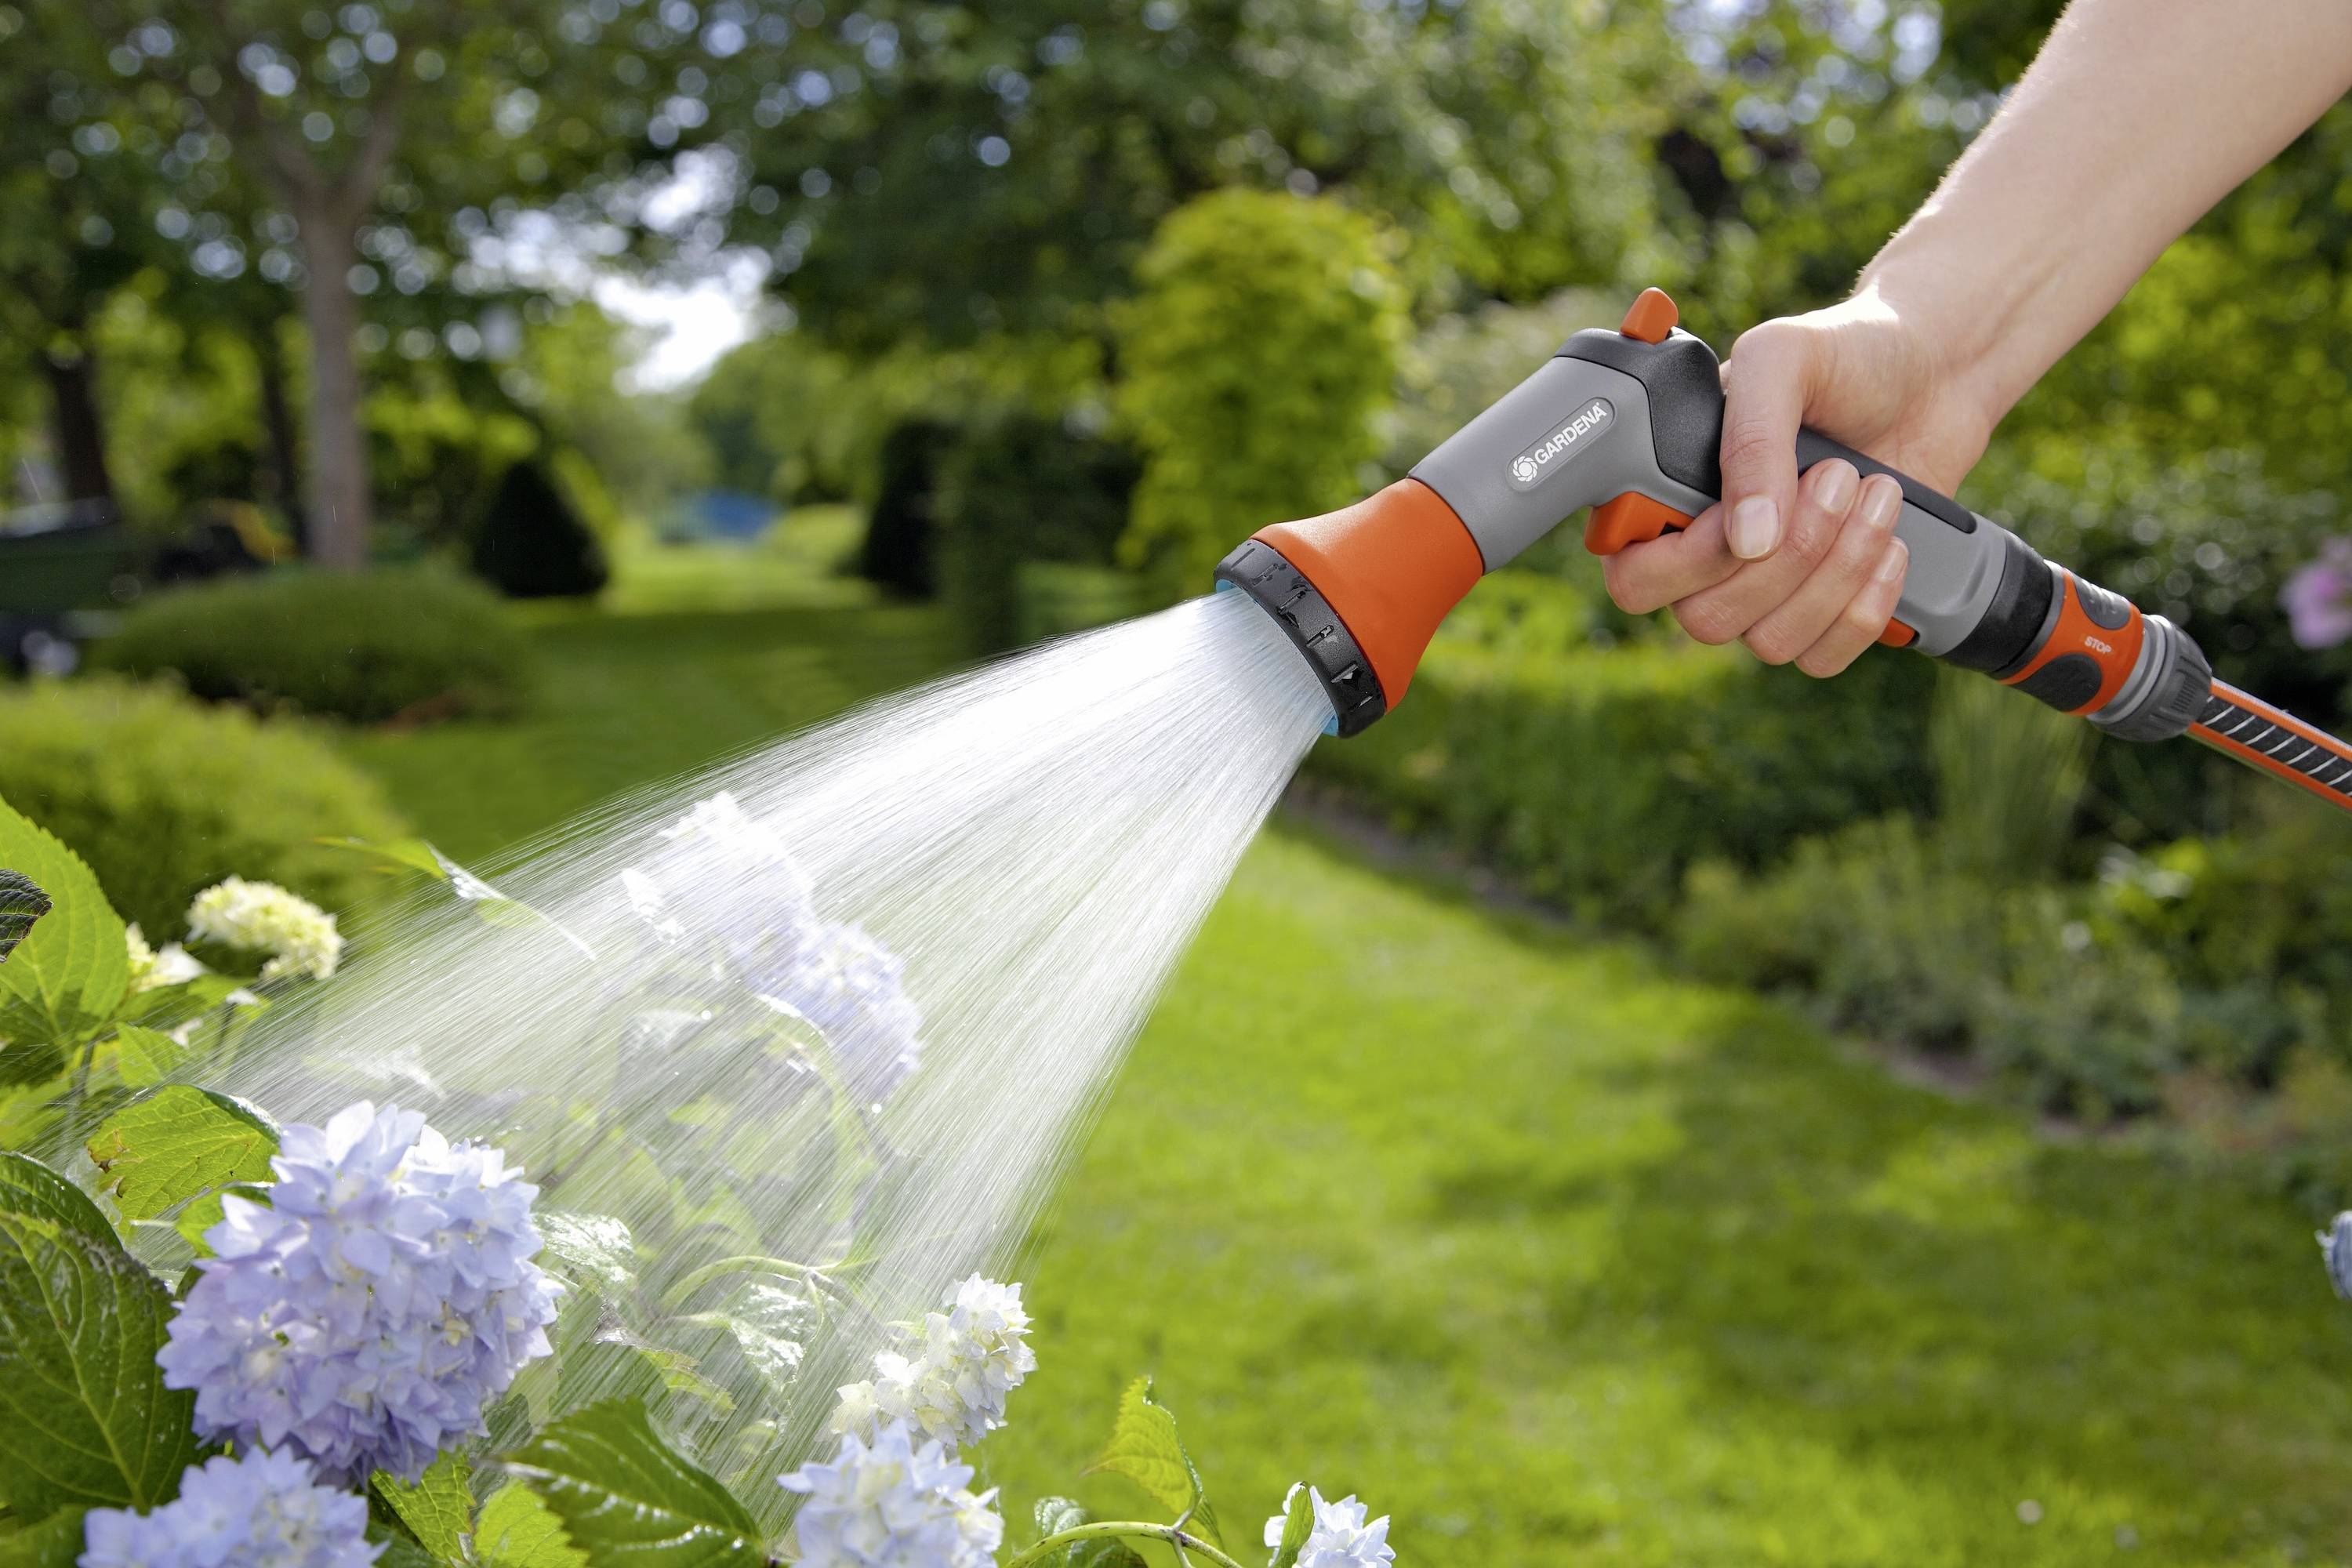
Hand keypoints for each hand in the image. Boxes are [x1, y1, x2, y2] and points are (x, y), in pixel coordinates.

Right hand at [1601, 289, 1998, 676]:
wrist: (1936, 372)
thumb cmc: (1849, 354)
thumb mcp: (1784, 359)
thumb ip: (1751, 437)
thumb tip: (1747, 539)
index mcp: (1671, 492)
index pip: (1634, 576)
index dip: (1685, 563)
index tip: (1741, 512)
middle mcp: (1708, 553)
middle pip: (1707, 619)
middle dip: (1789, 555)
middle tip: (1838, 475)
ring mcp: (1767, 589)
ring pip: (1769, 641)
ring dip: (1837, 572)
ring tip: (1877, 494)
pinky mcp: (1825, 611)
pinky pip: (1821, 656)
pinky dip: (1864, 608)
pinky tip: (1891, 545)